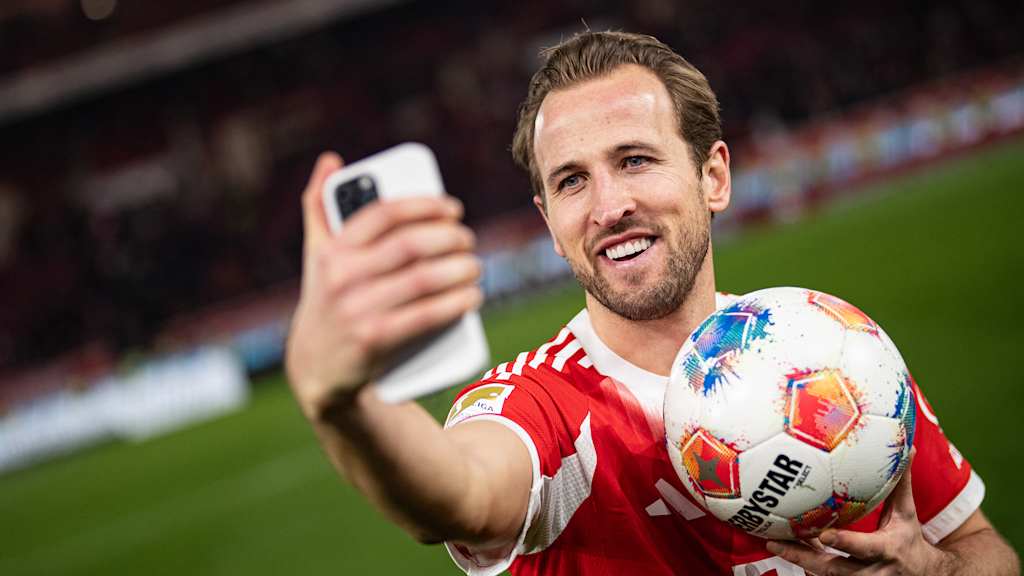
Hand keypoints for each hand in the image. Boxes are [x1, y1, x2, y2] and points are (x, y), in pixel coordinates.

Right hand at [286, 152, 482, 417]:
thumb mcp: (317, 254)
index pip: (385, 213)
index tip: (453, 208)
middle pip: (411, 245)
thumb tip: (331, 159)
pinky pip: (426, 315)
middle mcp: (342, 277)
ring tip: (475, 267)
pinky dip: (456, 303)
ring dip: (461, 269)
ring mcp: (358, 310)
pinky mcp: (375, 341)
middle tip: (468, 241)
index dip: (426, 205)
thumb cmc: (327, 300)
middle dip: (451, 238)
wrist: (316, 367)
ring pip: (424, 279)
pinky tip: (472, 296)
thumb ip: (320, 206)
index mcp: (333, 249)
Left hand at [767, 450, 949, 574]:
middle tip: (775, 543)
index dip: (845, 543)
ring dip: (796, 558)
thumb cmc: (910, 540)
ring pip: (822, 575)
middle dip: (803, 557)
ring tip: (771, 542)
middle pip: (833, 569)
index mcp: (887, 550)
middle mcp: (871, 571)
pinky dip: (802, 562)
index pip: (865, 548)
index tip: (825, 535)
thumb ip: (901, 483)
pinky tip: (783, 546)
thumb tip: (906, 448)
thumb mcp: (907, 514)